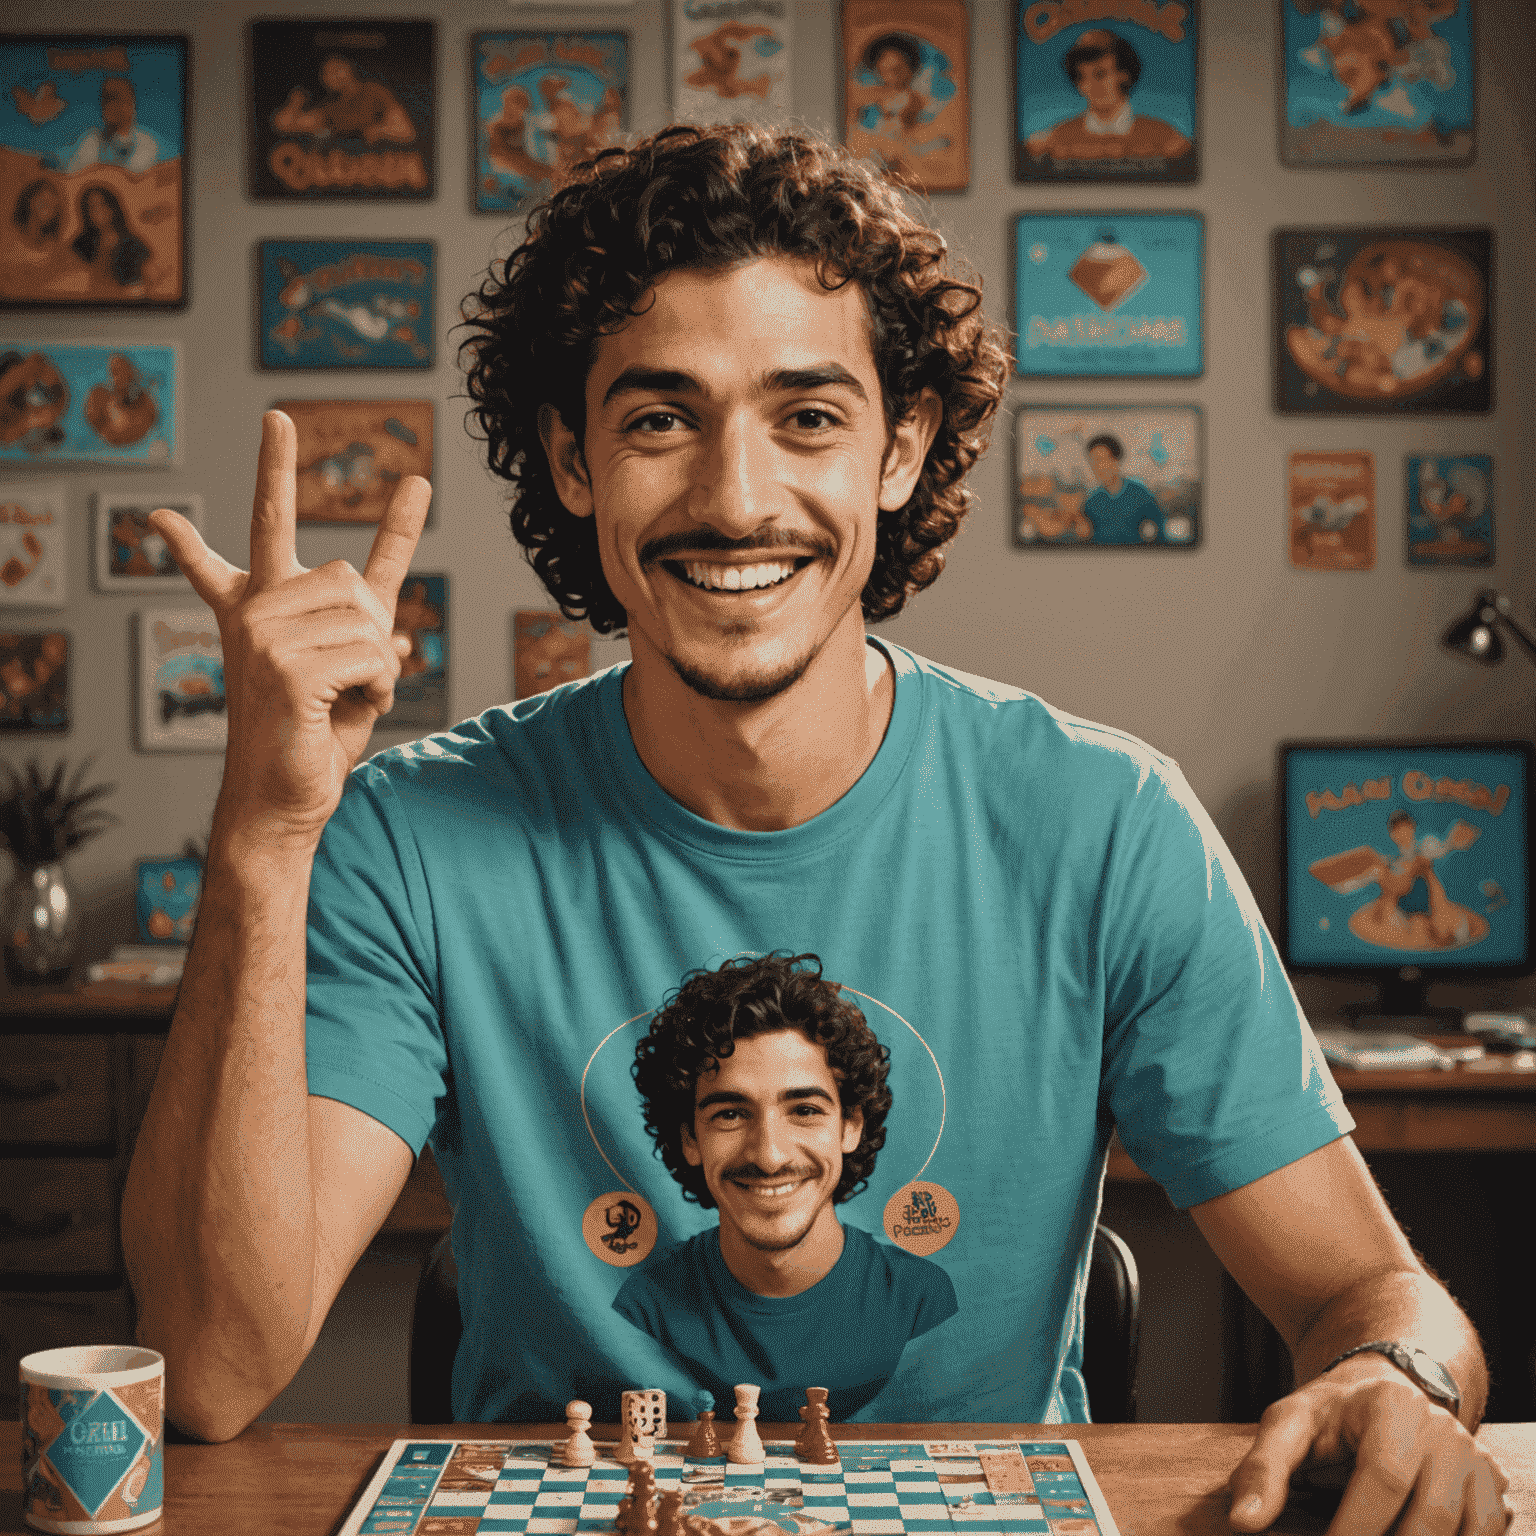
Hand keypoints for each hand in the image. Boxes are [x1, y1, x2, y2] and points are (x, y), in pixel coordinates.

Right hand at [149, 409, 430, 849]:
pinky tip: (347, 711)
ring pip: (368, 619)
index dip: (276, 465)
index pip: (270, 520)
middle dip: (373, 633)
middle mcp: (254, 608)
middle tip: (348, 680)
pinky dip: (379, 689)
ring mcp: (262, 633)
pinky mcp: (282, 666)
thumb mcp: (354, 666)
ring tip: (344, 699)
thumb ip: (375, 628)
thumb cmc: (316, 732)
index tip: (278, 418)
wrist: (285, 796)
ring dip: (379, 668)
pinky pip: (372, 655)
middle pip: (353, 579)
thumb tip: (408, 618)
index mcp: (261, 601)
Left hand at [1227, 1365, 1511, 1534]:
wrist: (1386, 1389)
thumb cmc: (1332, 1412)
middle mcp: (1445, 1433)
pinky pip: (1488, 1532)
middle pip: (1432, 1517)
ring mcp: (1476, 1461)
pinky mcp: (1493, 1486)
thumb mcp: (1288, 1423)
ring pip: (1468, 1530)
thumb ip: (1264, 1468)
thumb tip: (1243, 1521)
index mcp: (1393, 1408)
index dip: (1355, 1528)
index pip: (1383, 1479)